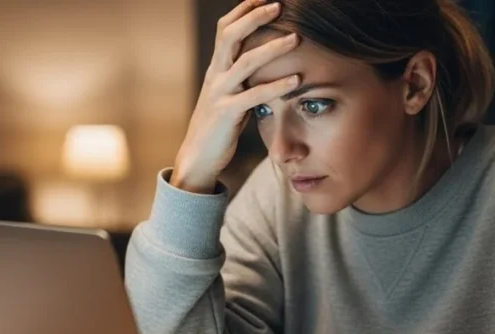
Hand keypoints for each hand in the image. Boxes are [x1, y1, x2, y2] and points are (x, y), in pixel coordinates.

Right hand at [170, 0, 300, 193]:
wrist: (198, 157)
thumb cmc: (218, 126)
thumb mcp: (228, 94)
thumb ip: (241, 76)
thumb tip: (263, 60)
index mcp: (216, 68)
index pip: (226, 28)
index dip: (244, 10)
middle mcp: (215, 75)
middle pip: (230, 35)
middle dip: (254, 17)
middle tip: (279, 4)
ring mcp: (219, 93)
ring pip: (245, 62)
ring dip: (272, 48)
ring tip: (296, 38)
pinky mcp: (227, 114)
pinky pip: (254, 95)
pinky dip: (277, 86)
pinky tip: (296, 80)